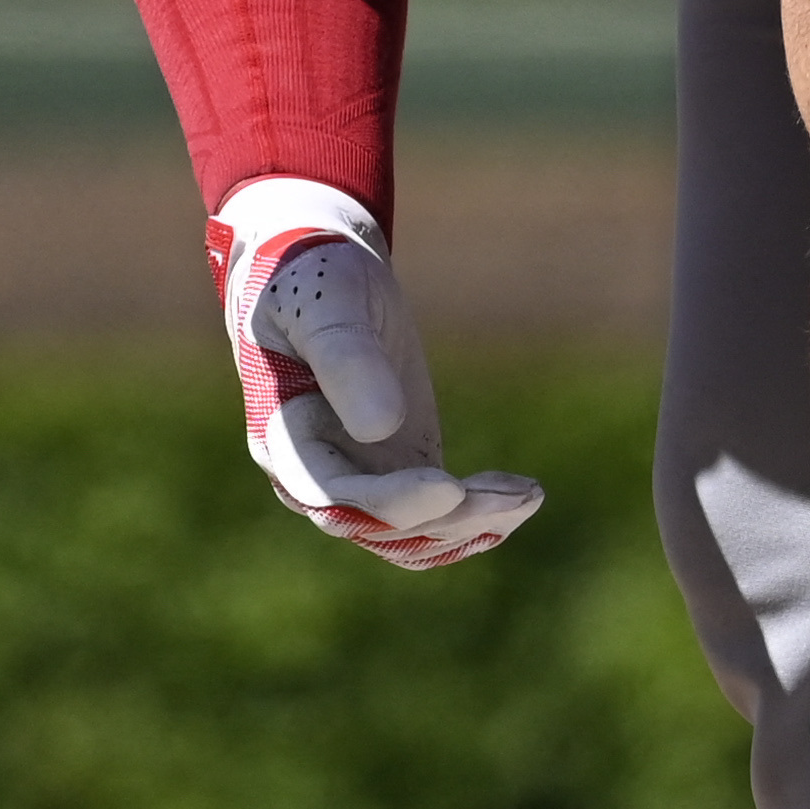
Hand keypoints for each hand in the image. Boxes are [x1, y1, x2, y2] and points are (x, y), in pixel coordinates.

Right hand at [207, 175, 542, 569]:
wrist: (322, 275)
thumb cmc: (315, 277)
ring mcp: (357, 478)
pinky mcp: (395, 472)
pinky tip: (519, 496)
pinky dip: (475, 517)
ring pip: (411, 533)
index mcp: (282, 436)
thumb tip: (381, 426)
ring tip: (527, 494)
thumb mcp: (326, 303)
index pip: (332, 493)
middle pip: (377, 525)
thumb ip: (346, 358)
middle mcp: (314, 473)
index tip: (450, 489)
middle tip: (515, 494)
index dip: (389, 501)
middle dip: (447, 517)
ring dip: (471, 523)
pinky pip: (432, 517)